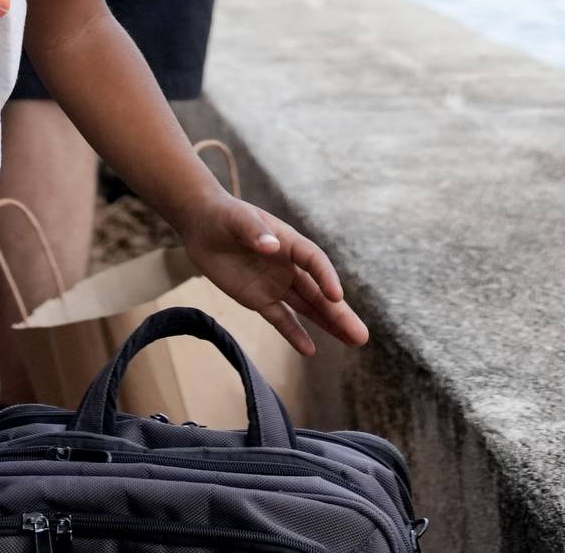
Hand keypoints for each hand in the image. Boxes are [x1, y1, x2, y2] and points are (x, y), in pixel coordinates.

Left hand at [179, 196, 368, 356]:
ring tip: (353, 341)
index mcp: (289, 242)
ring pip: (308, 308)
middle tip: (361, 335)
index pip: (315, 261)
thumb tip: (272, 246)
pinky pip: (281, 319)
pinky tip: (310, 350)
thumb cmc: (224, 214)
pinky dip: (294, 334)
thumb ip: (254, 231)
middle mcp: (289, 266)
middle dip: (340, 313)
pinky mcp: (259, 299)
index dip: (326, 277)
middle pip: (319, 292)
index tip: (336, 296)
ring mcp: (276, 284)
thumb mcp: (237, 219)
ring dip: (328, 324)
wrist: (202, 224)